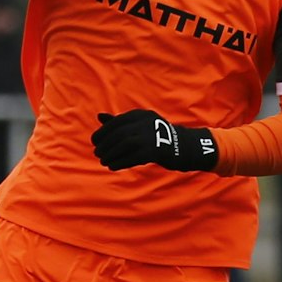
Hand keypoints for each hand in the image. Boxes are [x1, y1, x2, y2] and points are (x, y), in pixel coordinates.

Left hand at [92, 111, 216, 171]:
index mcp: (141, 115)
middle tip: (98, 153)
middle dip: (105, 145)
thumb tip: (99, 116)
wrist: (185, 147)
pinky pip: (133, 157)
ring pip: (124, 145)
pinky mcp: (156, 151)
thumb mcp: (140, 126)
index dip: (103, 132)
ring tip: (104, 161)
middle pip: (119, 134)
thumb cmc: (158, 137)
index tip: (95, 142)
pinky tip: (113, 166)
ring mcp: (152, 137)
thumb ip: (121, 122)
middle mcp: (146, 123)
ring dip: (111, 154)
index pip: (116, 122)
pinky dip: (120, 162)